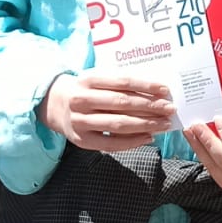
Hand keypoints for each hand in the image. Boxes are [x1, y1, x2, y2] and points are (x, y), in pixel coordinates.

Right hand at [41, 72, 174, 152]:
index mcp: (87, 79)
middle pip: (122, 103)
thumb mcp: (95, 79)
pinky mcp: (81, 140)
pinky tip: (148, 137)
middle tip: (170, 109)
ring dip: (145, 125)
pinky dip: (131, 142)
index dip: (145, 86)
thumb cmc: (83, 89)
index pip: (122, 81)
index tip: (165, 90)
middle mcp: (82, 99)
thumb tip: (154, 90)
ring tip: (163, 124)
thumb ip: (118, 82)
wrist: (52, 104)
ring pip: (118, 124)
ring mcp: (80, 121)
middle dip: (150, 107)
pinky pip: (110, 143)